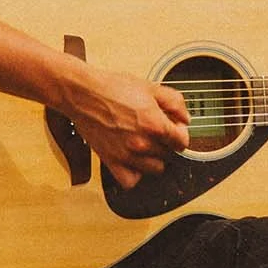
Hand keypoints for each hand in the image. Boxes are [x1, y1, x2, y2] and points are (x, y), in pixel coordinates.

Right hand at [51, 60, 198, 188]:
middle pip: (169, 154)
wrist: (82, 93)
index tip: (173, 128)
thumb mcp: (150, 87)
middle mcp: (142, 143)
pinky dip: (134, 174)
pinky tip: (133, 160)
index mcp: (154, 124)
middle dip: (165, 142)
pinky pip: (130, 181)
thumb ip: (174, 102)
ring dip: (153, 158)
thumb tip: (185, 118)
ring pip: (154, 169)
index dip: (180, 133)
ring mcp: (126, 155)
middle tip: (153, 130)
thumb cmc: (111, 87)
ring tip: (144, 144)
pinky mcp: (111, 161)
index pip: (182, 142)